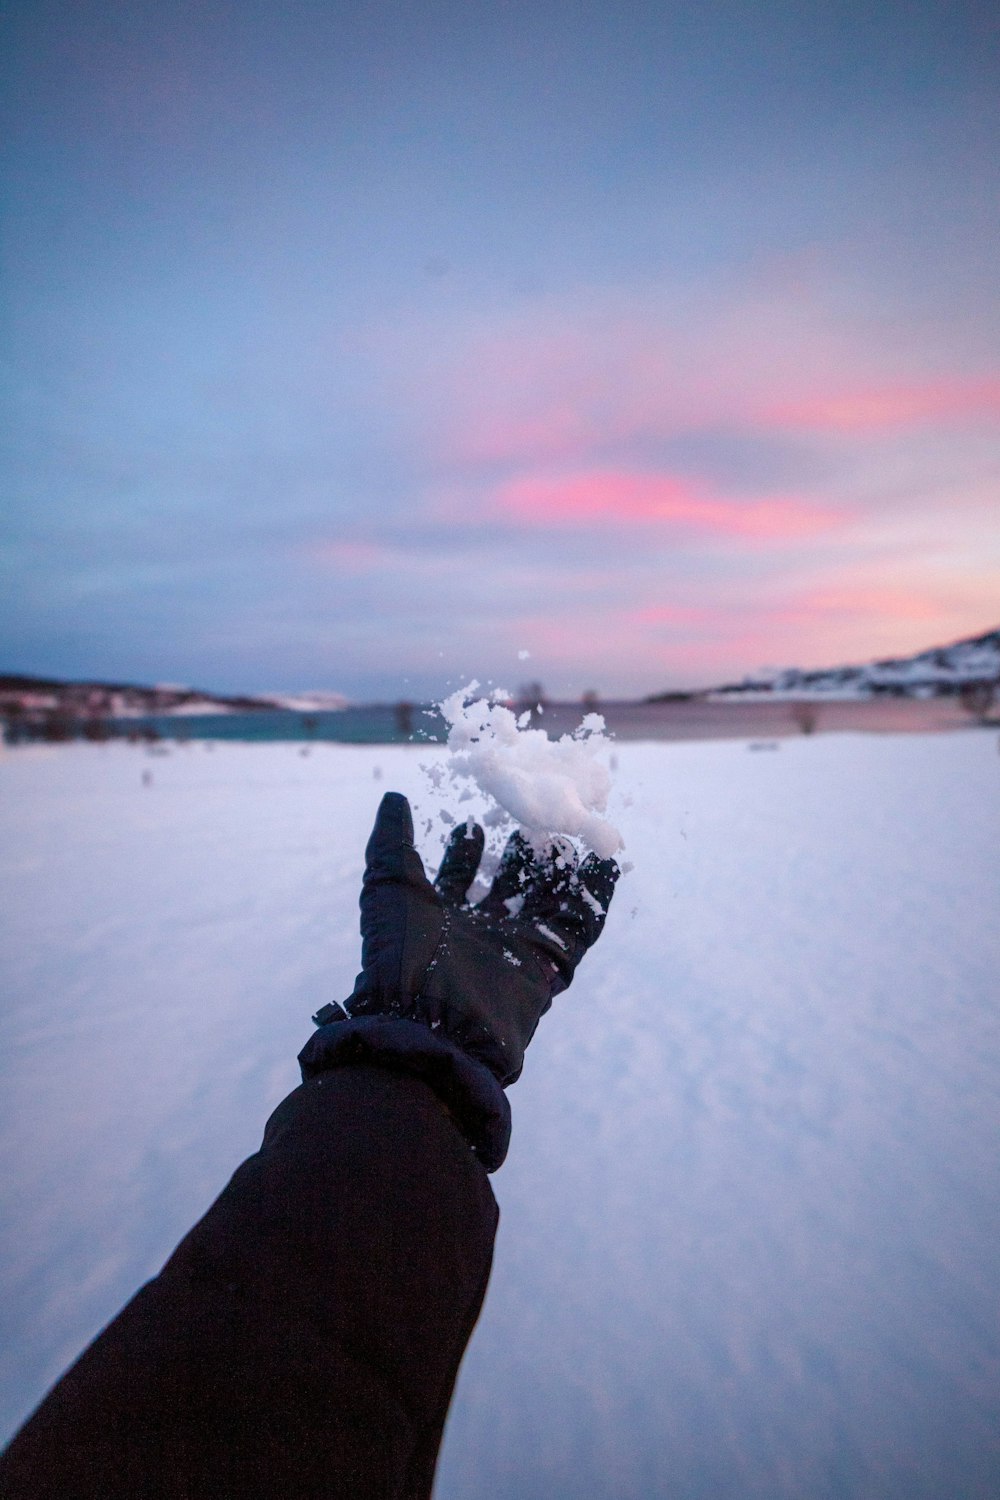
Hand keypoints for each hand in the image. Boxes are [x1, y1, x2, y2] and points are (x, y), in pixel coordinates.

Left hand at [342, 792, 618, 1084]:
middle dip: (519, 853)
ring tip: (565, 833)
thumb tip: (392, 796)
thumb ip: (392, 840)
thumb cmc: (402, 952)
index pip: (459, 877)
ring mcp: (518, 947)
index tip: (472, 820)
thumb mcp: (390, 885)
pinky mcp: (551, 962)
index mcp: (442, 920)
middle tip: (530, 819)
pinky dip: (598, 894)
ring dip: (558, 867)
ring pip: (547, 899)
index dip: (465, 849)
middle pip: (508, 886)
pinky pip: (583, 924)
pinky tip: (607, 860)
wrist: (429, 1017)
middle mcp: (482, 933)